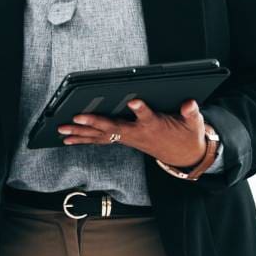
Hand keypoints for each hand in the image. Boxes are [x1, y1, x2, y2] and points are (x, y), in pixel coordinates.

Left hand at [60, 99, 207, 168]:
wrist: (183, 155)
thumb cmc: (186, 135)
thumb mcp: (193, 123)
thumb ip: (191, 112)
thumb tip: (190, 103)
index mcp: (154, 125)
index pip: (147, 116)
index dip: (141, 109)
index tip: (134, 101)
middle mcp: (136, 133)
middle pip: (113, 128)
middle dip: (93, 123)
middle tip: (76, 118)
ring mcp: (127, 138)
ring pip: (101, 136)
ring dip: (81, 133)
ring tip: (62, 131)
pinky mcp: (122, 140)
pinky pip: (99, 140)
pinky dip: (83, 139)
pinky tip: (68, 139)